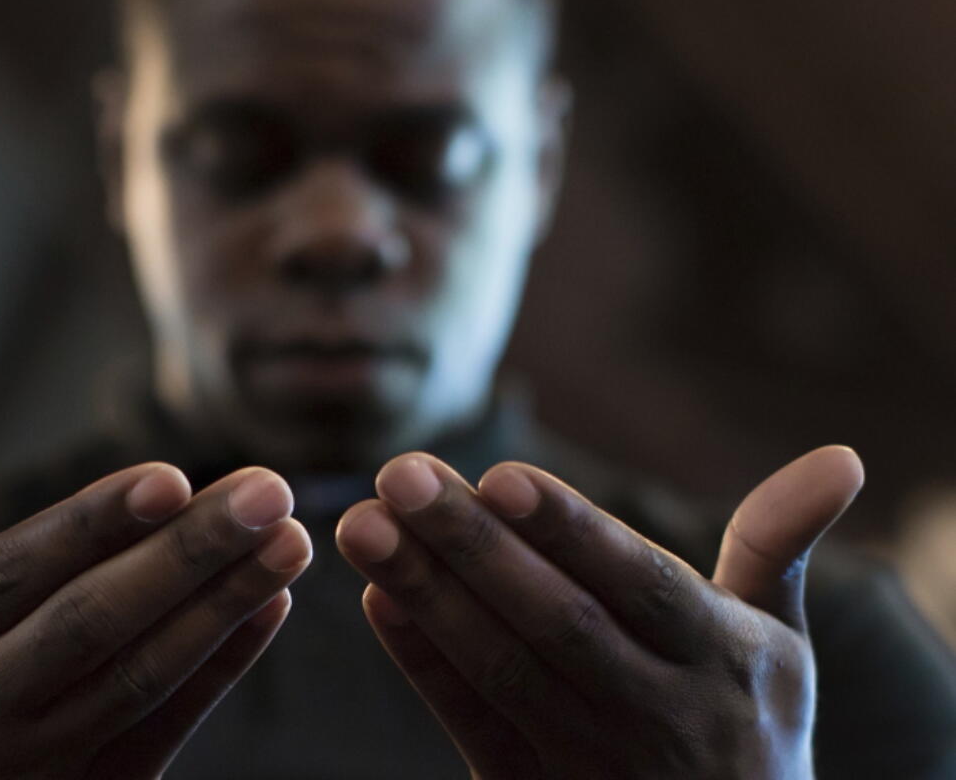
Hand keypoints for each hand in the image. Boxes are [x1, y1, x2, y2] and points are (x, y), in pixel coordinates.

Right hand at [0, 404, 311, 779]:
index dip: (95, 525)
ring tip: (291, 539)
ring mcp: (37, 766)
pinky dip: (222, 668)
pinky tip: (273, 606)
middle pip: (95, 623)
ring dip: (225, 606)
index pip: (19, 573)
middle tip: (269, 489)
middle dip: (187, 554)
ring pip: (144, 676)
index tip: (172, 476)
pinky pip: (167, 728)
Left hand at [336, 447, 862, 778]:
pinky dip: (421, 664)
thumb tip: (842, 455)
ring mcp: (592, 762)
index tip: (500, 474)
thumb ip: (778, 545)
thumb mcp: (780, 639)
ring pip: (502, 670)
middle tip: (398, 474)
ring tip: (363, 524)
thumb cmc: (748, 718)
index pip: (641, 585)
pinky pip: (472, 726)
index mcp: (721, 657)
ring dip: (426, 596)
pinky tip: (374, 599)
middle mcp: (659, 712)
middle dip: (472, 547)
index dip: (572, 531)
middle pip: (556, 623)